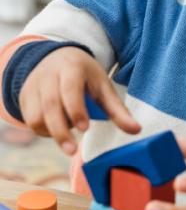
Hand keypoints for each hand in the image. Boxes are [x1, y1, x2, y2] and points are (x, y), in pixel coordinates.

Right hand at [19, 47, 140, 154]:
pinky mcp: (25, 98)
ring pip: (36, 115)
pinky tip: (57, 129)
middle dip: (61, 130)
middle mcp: (49, 75)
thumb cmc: (86, 76)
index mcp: (72, 68)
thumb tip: (136, 131)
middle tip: (72, 151)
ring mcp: (34, 86)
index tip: (84, 128)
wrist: (58, 58)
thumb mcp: (103, 86)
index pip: (70, 88)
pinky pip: (30, 120)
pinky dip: (43, 131)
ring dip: (52, 131)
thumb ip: (117, 110)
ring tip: (68, 134)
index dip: (75, 108)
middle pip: (50, 105)